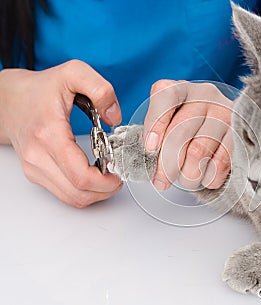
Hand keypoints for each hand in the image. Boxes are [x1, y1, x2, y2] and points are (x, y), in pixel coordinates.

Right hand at [0, 60, 122, 206]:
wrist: (9, 100)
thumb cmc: (40, 89)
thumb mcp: (74, 73)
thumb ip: (100, 89)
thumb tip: (115, 116)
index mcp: (50, 135)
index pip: (81, 176)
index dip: (106, 182)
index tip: (119, 172)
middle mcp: (38, 157)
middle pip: (79, 194)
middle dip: (106, 190)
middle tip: (118, 176)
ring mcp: (35, 168)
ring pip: (72, 199)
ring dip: (96, 193)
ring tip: (108, 176)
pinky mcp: (36, 174)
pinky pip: (65, 194)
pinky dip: (84, 190)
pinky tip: (94, 175)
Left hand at [143, 80, 232, 190]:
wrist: (225, 125)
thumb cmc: (190, 125)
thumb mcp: (171, 121)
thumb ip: (157, 135)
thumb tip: (147, 164)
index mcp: (182, 89)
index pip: (166, 95)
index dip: (155, 123)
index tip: (149, 148)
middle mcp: (205, 97)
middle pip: (180, 132)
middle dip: (166, 164)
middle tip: (161, 181)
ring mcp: (225, 114)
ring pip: (199, 151)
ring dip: (187, 174)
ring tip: (184, 180)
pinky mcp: (240, 135)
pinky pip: (220, 163)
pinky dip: (208, 178)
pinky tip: (203, 178)